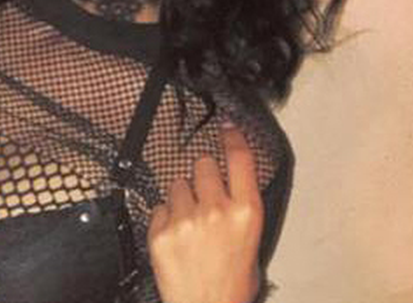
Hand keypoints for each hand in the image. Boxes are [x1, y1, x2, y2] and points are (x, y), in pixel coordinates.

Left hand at [146, 123, 263, 302]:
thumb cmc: (232, 285)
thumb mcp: (253, 245)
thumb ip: (241, 212)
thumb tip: (230, 193)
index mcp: (247, 212)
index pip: (240, 159)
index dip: (233, 138)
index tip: (227, 128)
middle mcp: (216, 210)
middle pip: (203, 164)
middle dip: (203, 176)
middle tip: (204, 195)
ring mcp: (186, 219)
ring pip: (177, 184)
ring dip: (182, 197)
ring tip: (189, 224)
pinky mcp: (161, 231)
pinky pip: (160, 207)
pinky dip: (165, 218)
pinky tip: (175, 238)